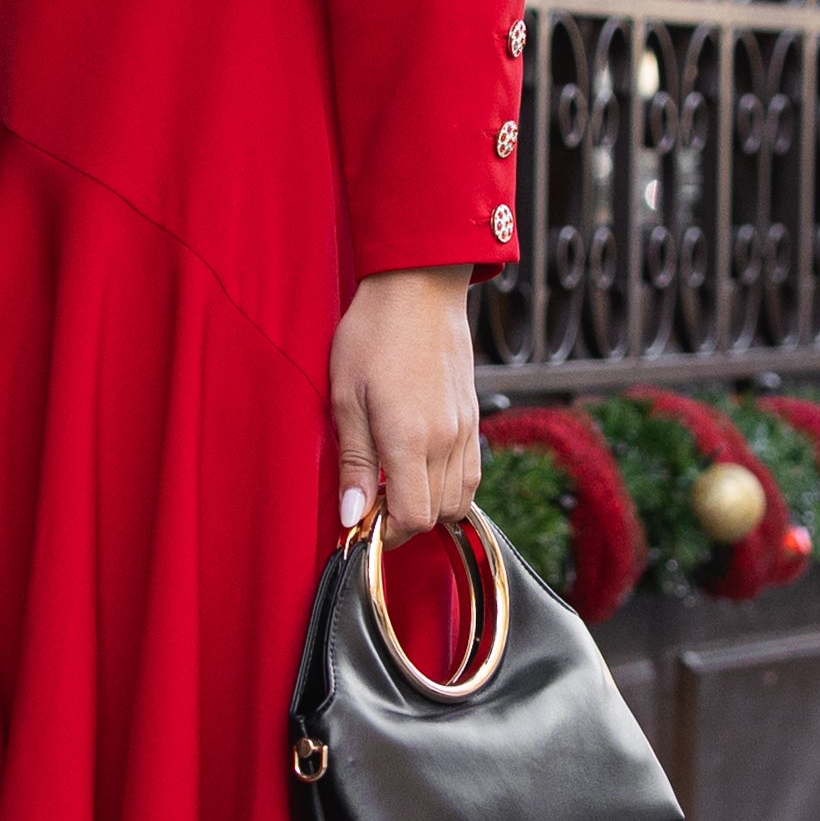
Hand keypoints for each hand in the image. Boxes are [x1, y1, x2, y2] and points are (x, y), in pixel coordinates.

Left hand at [327, 268, 479, 543]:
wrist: (419, 288)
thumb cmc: (373, 334)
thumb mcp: (345, 397)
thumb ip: (353, 462)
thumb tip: (351, 517)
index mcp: (409, 437)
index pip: (412, 518)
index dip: (385, 532)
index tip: (360, 519)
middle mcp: (446, 440)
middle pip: (437, 516)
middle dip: (403, 522)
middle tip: (371, 503)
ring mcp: (465, 430)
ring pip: (458, 500)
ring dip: (427, 505)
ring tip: (393, 485)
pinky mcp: (473, 419)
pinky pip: (469, 474)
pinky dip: (446, 485)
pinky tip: (417, 467)